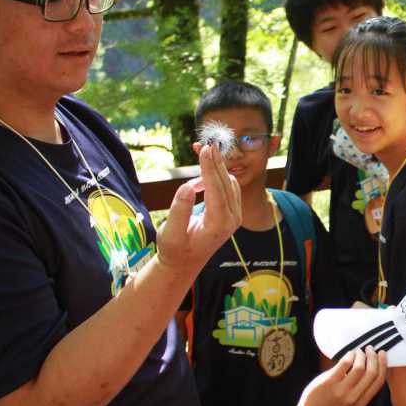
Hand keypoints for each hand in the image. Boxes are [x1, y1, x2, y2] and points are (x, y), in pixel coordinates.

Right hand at [156, 144, 240, 274]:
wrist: (185, 262)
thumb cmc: (174, 249)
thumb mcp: (170, 234)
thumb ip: (179, 211)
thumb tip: (187, 187)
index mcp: (218, 225)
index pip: (217, 191)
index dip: (211, 169)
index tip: (206, 149)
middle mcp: (232, 220)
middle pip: (226, 184)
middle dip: (216, 162)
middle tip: (208, 143)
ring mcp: (235, 216)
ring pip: (229, 183)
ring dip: (217, 167)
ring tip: (203, 152)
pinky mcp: (232, 212)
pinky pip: (228, 187)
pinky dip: (217, 175)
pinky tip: (203, 171)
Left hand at [296, 348, 387, 405]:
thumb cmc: (334, 402)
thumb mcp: (353, 399)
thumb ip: (363, 386)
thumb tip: (372, 362)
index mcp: (362, 400)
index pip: (379, 381)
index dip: (383, 365)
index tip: (382, 354)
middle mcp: (353, 396)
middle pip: (371, 373)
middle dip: (373, 357)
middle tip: (370, 349)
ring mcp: (341, 390)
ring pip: (359, 367)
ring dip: (361, 355)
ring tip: (358, 352)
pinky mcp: (329, 382)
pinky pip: (344, 364)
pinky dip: (349, 355)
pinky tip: (349, 354)